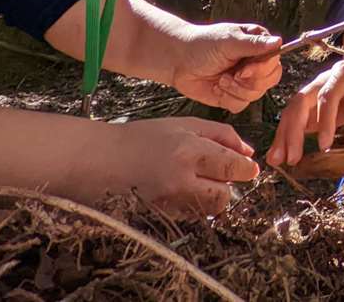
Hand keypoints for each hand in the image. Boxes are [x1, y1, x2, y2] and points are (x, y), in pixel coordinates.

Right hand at [97, 116, 258, 215]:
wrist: (96, 161)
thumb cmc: (139, 138)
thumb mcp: (181, 124)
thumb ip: (220, 134)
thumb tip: (248, 152)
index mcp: (187, 151)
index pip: (232, 167)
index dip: (245, 169)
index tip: (248, 167)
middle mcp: (179, 180)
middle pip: (224, 196)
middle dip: (227, 185)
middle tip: (216, 173)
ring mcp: (166, 204)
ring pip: (207, 210)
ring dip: (209, 197)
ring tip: (191, 180)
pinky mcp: (157, 220)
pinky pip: (189, 217)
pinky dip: (191, 206)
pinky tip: (176, 191)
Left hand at [168, 22, 282, 111]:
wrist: (179, 61)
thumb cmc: (202, 45)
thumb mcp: (228, 41)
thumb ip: (254, 44)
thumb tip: (278, 42)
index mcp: (258, 45)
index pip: (274, 62)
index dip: (261, 69)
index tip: (244, 70)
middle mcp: (255, 63)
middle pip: (269, 80)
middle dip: (248, 82)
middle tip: (232, 75)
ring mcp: (245, 81)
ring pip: (256, 95)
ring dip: (235, 89)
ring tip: (220, 80)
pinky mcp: (234, 96)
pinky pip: (241, 105)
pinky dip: (227, 98)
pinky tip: (216, 88)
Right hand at [267, 58, 343, 166]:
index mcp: (343, 73)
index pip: (328, 96)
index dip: (324, 121)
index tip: (324, 146)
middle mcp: (322, 80)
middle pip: (301, 102)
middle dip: (294, 130)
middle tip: (292, 157)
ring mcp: (312, 92)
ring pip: (292, 111)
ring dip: (283, 135)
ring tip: (277, 160)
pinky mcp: (308, 105)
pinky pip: (293, 119)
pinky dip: (284, 136)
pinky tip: (278, 154)